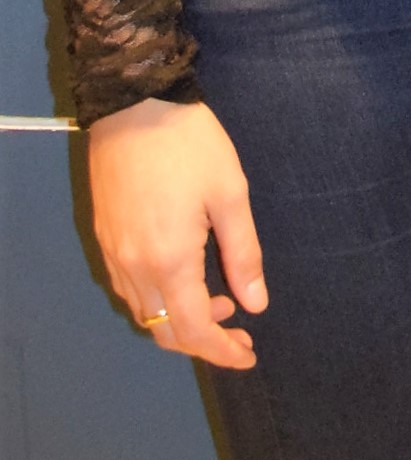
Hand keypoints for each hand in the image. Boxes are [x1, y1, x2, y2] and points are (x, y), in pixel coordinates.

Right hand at [88, 97, 267, 367]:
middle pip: (164, 330)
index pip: (194, 329)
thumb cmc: (190, 144)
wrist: (134, 105)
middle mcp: (134, 267)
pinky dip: (158, 300)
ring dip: (180, 320)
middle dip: (203, 342)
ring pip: (145, 312)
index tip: (249, 354)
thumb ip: (243, 252)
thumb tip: (256, 303)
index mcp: (169, 261)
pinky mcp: (104, 237)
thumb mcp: (230, 193)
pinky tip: (184, 278)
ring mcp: (114, 254)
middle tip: (239, 332)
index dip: (222, 350)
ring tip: (220, 302)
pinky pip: (130, 289)